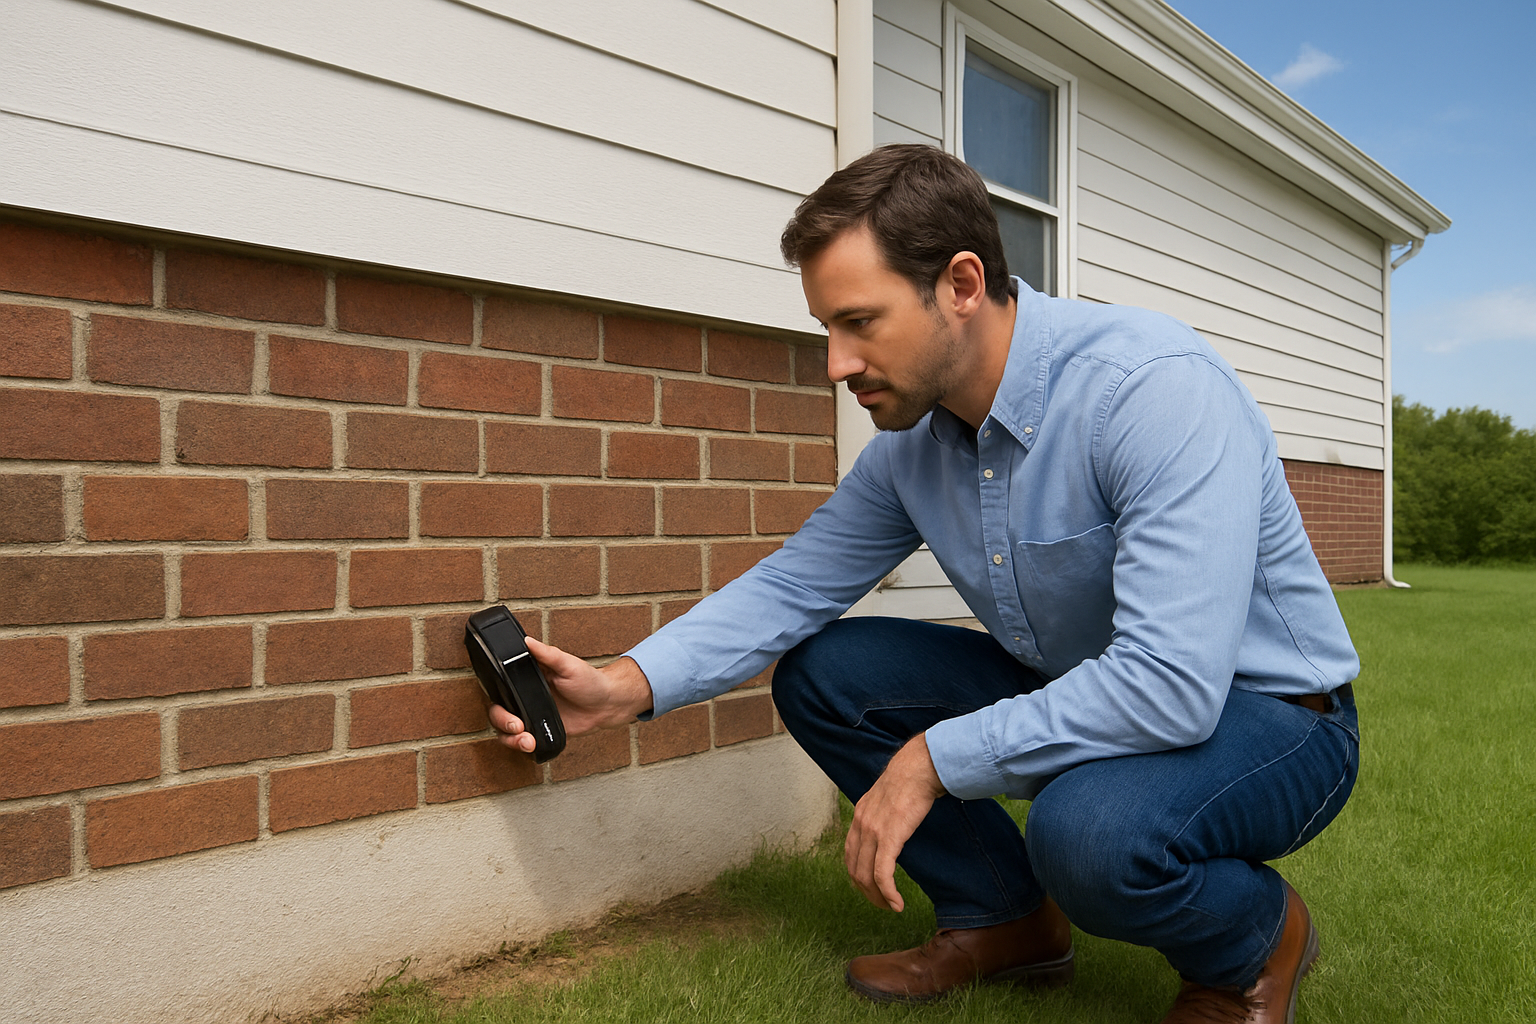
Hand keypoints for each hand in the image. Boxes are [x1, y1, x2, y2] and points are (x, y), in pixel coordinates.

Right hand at [487, 638, 653, 754]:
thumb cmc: (590, 681)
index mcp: (528, 679)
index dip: (499, 703)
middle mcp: (526, 698)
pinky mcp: (541, 731)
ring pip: (505, 731)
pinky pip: (522, 742)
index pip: (501, 690)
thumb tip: (527, 640)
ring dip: (511, 740)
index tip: (509, 711)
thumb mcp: (568, 664)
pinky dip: (521, 747)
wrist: (606, 705)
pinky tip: (532, 745)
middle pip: (498, 713)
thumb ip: (547, 654)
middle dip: (503, 723)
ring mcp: (532, 716)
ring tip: (528, 741)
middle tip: (519, 727)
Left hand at [845, 734, 946, 911]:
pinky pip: (883, 873)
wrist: (918, 768)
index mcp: (859, 817)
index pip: (850, 855)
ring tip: (891, 907)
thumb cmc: (910, 781)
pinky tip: (897, 904)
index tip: (873, 889)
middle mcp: (861, 825)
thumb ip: (883, 816)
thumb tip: (891, 830)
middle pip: (855, 870)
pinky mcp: (889, 837)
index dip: (859, 877)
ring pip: (866, 876)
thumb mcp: (887, 799)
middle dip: (867, 893)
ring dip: (878, 897)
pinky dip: (888, 892)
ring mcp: (873, 831)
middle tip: (882, 904)